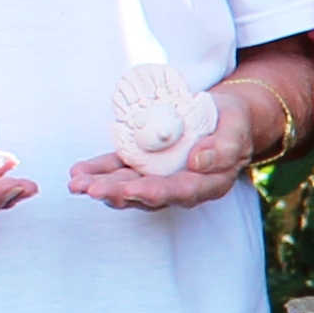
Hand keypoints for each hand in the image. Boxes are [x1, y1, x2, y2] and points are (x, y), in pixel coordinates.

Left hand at [68, 75, 280, 210]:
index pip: (181, 191)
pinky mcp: (143, 164)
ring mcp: (159, 177)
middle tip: (91, 190)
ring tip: (76, 183)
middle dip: (117, 193)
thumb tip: (198, 162)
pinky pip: (118, 169)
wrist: (223, 117)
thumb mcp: (236, 128)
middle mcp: (180, 186)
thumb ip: (224, 147)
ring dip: (101, 186)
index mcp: (208, 183)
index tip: (135, 190)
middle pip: (147, 195)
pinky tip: (78, 172)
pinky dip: (98, 171)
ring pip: (127, 186)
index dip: (157, 192)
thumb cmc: (233, 122)